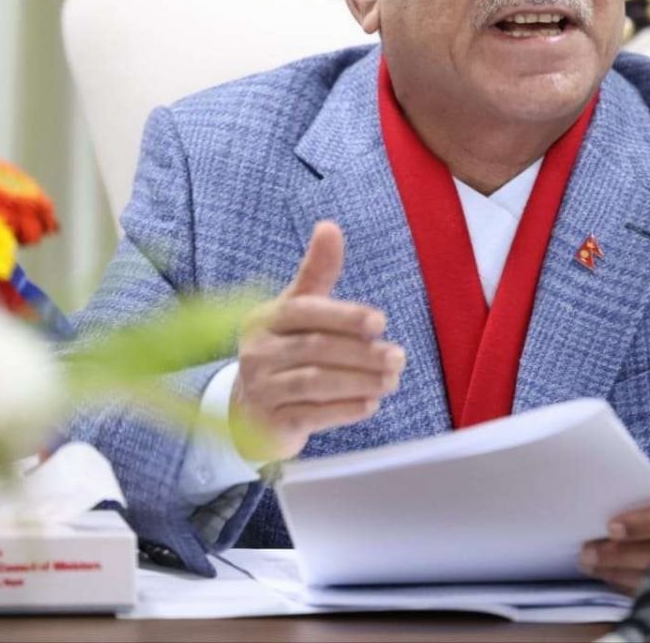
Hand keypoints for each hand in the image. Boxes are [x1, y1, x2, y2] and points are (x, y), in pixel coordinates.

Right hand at [231, 220, 405, 460]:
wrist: (251, 409)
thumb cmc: (285, 349)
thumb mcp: (298, 308)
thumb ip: (317, 271)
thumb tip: (329, 225)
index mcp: (266, 319)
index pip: (305, 312)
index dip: (344, 316)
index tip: (380, 322)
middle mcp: (258, 352)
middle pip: (315, 349)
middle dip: (362, 353)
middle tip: (398, 356)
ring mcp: (262, 389)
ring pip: (315, 383)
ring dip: (360, 381)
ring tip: (391, 380)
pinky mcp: (271, 423)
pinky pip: (312, 415)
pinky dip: (345, 409)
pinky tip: (370, 404)